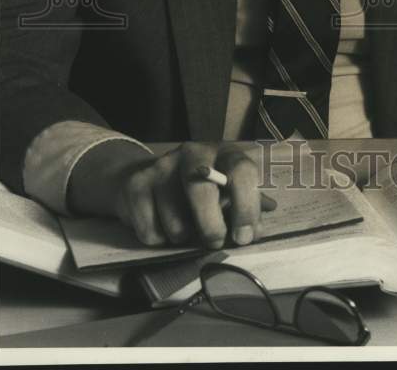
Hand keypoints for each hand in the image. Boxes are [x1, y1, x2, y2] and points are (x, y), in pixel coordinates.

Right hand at [68, 140, 275, 248]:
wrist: (143, 180)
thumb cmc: (196, 191)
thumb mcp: (226, 192)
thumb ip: (246, 207)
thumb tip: (260, 227)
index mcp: (223, 153)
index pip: (241, 170)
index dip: (246, 206)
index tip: (244, 236)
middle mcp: (193, 153)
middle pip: (203, 191)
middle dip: (211, 227)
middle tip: (214, 242)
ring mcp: (161, 166)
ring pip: (176, 222)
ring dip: (183, 238)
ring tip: (184, 228)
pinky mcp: (136, 185)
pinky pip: (152, 232)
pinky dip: (160, 240)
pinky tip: (161, 226)